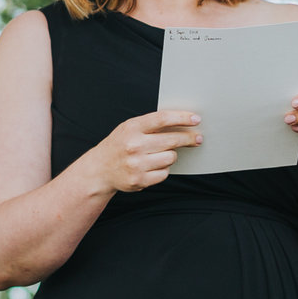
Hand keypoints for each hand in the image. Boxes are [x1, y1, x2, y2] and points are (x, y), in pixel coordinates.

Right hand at [87, 109, 201, 193]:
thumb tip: (182, 122)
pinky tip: (152, 166)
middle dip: (188, 138)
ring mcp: (136, 164)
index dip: (182, 118)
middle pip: (172, 140)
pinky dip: (163, 169)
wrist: (100, 169)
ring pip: (171, 157)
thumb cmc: (119, 145)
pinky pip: (164, 173)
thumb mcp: (130, 128)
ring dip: (171, 155)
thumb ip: (151, 124)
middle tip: (197, 138)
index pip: (162, 119)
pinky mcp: (139, 180)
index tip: (196, 119)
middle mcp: (134, 146)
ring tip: (159, 154)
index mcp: (132, 128)